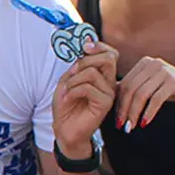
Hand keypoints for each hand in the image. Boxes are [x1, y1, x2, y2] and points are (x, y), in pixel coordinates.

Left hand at [52, 40, 116, 155]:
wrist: (64, 129)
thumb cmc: (66, 106)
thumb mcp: (68, 79)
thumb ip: (78, 64)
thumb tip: (86, 45)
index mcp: (102, 75)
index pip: (110, 53)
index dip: (98, 46)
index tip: (84, 47)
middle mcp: (109, 82)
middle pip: (108, 58)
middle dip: (85, 61)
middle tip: (71, 74)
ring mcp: (109, 93)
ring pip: (93, 72)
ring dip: (74, 80)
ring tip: (67, 91)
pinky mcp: (106, 103)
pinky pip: (88, 87)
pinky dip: (73, 91)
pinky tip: (68, 99)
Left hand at [114, 55, 174, 131]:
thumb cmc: (172, 90)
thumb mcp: (151, 85)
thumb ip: (134, 87)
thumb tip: (110, 94)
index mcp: (144, 63)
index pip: (125, 84)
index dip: (118, 103)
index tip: (117, 119)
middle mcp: (152, 63)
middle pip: (131, 89)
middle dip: (124, 109)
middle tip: (122, 125)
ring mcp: (163, 71)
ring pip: (141, 95)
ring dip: (134, 113)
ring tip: (131, 127)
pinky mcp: (173, 82)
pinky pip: (155, 100)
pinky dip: (148, 113)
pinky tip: (145, 123)